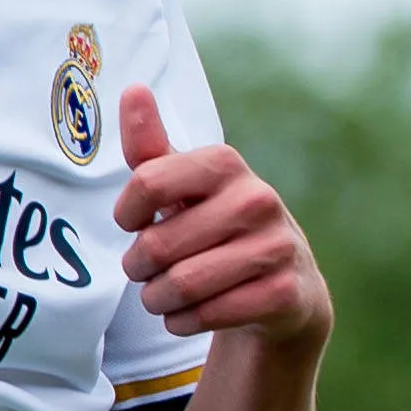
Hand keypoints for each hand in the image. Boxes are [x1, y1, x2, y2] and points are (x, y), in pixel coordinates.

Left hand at [112, 87, 330, 345]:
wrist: (284, 282)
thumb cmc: (215, 225)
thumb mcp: (183, 185)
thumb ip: (150, 147)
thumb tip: (133, 89)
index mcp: (225, 163)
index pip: (147, 182)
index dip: (126, 211)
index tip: (132, 222)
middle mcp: (257, 199)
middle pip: (157, 245)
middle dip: (138, 267)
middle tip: (145, 270)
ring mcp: (276, 246)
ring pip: (181, 286)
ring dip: (158, 299)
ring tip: (163, 294)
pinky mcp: (284, 292)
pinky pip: (208, 315)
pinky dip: (185, 321)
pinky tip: (191, 313)